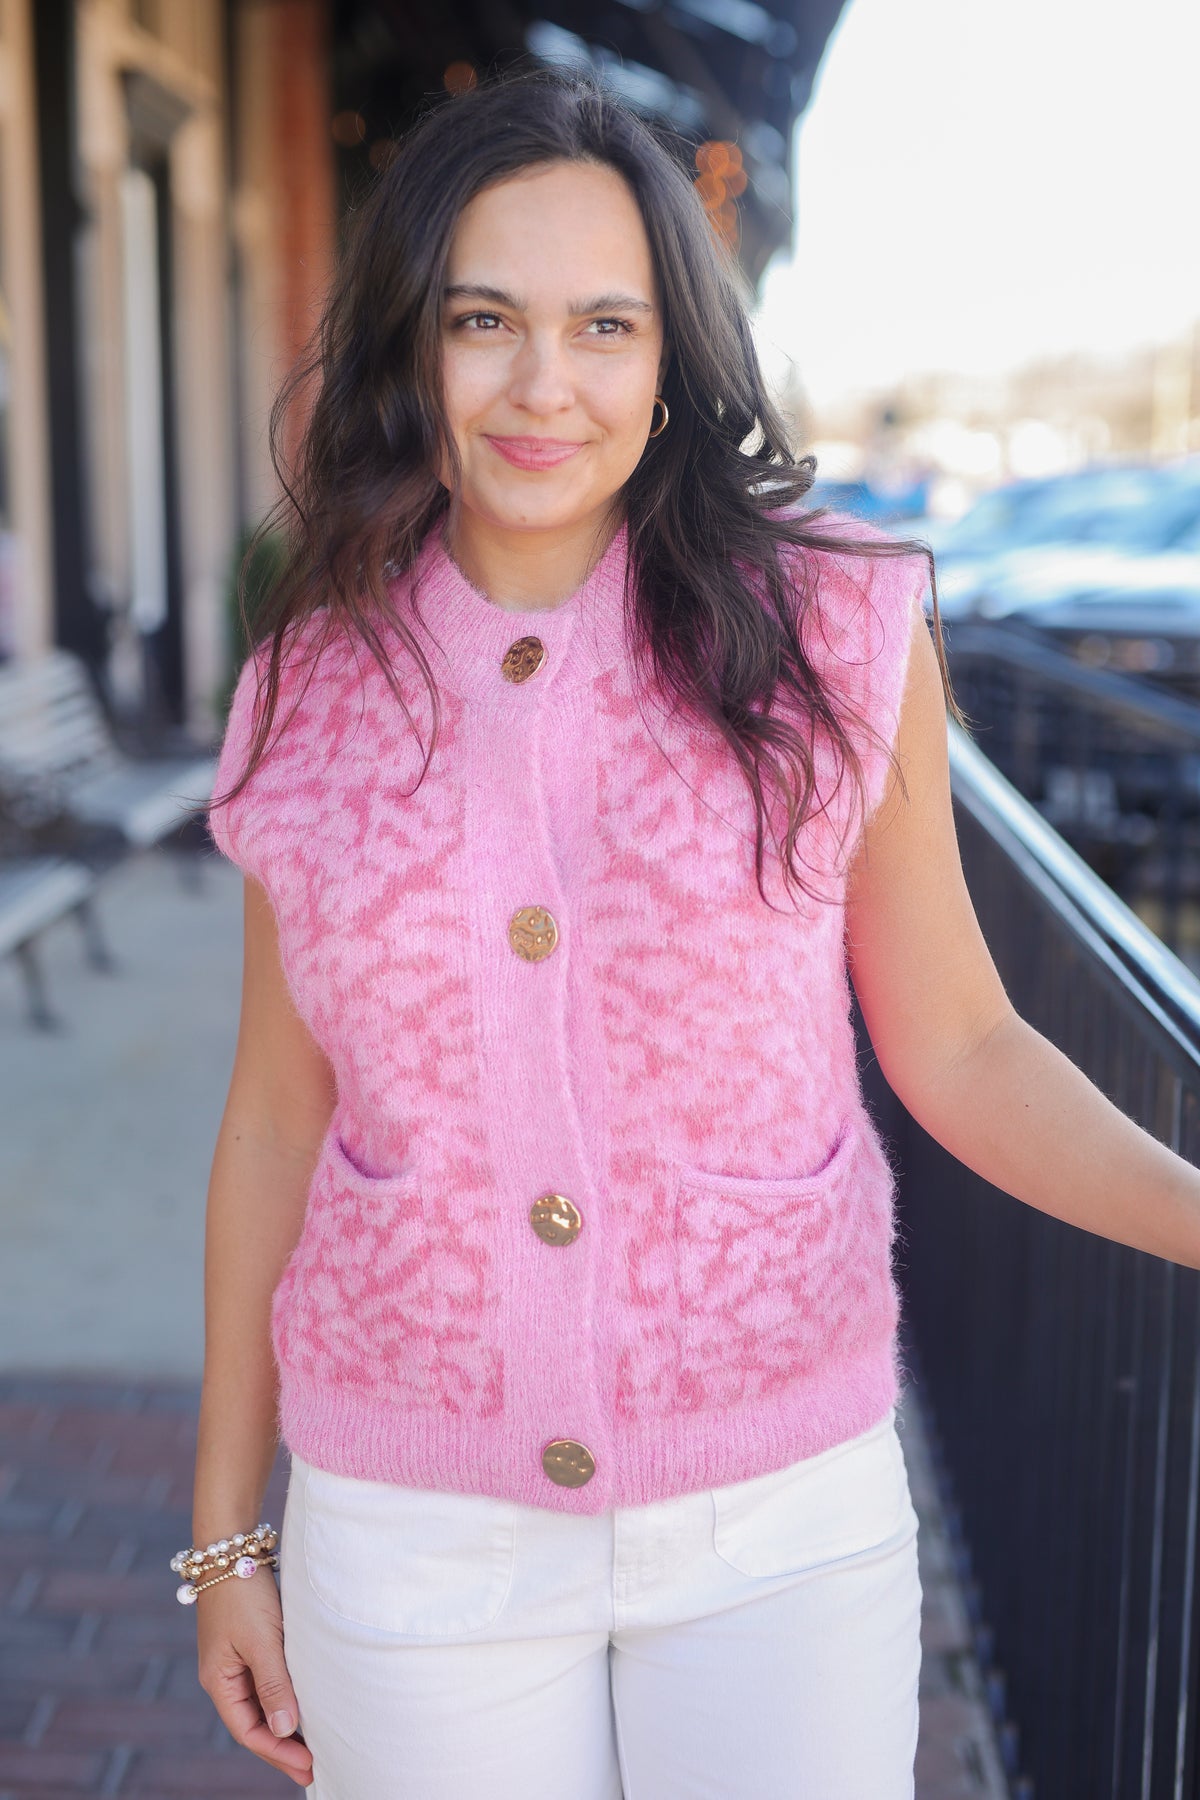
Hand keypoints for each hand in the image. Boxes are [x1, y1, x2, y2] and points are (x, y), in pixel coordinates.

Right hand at [196, 1569, 314, 1786]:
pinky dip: (286, 1697)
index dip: (277, 1753)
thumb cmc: (243, 1591)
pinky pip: (269, 1681)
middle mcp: (225, 1675)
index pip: (248, 1730)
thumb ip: (274, 1684)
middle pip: (255, 1722)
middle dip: (283, 1747)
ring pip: (263, 1703)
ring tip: (315, 1745)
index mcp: (219, 1680)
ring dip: (286, 1724)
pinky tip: (305, 1705)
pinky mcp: (252, 1642)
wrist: (232, 1544)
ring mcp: (237, 1659)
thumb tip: (285, 1731)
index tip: (309, 1767)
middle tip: (315, 1769)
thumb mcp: (261, 1640)